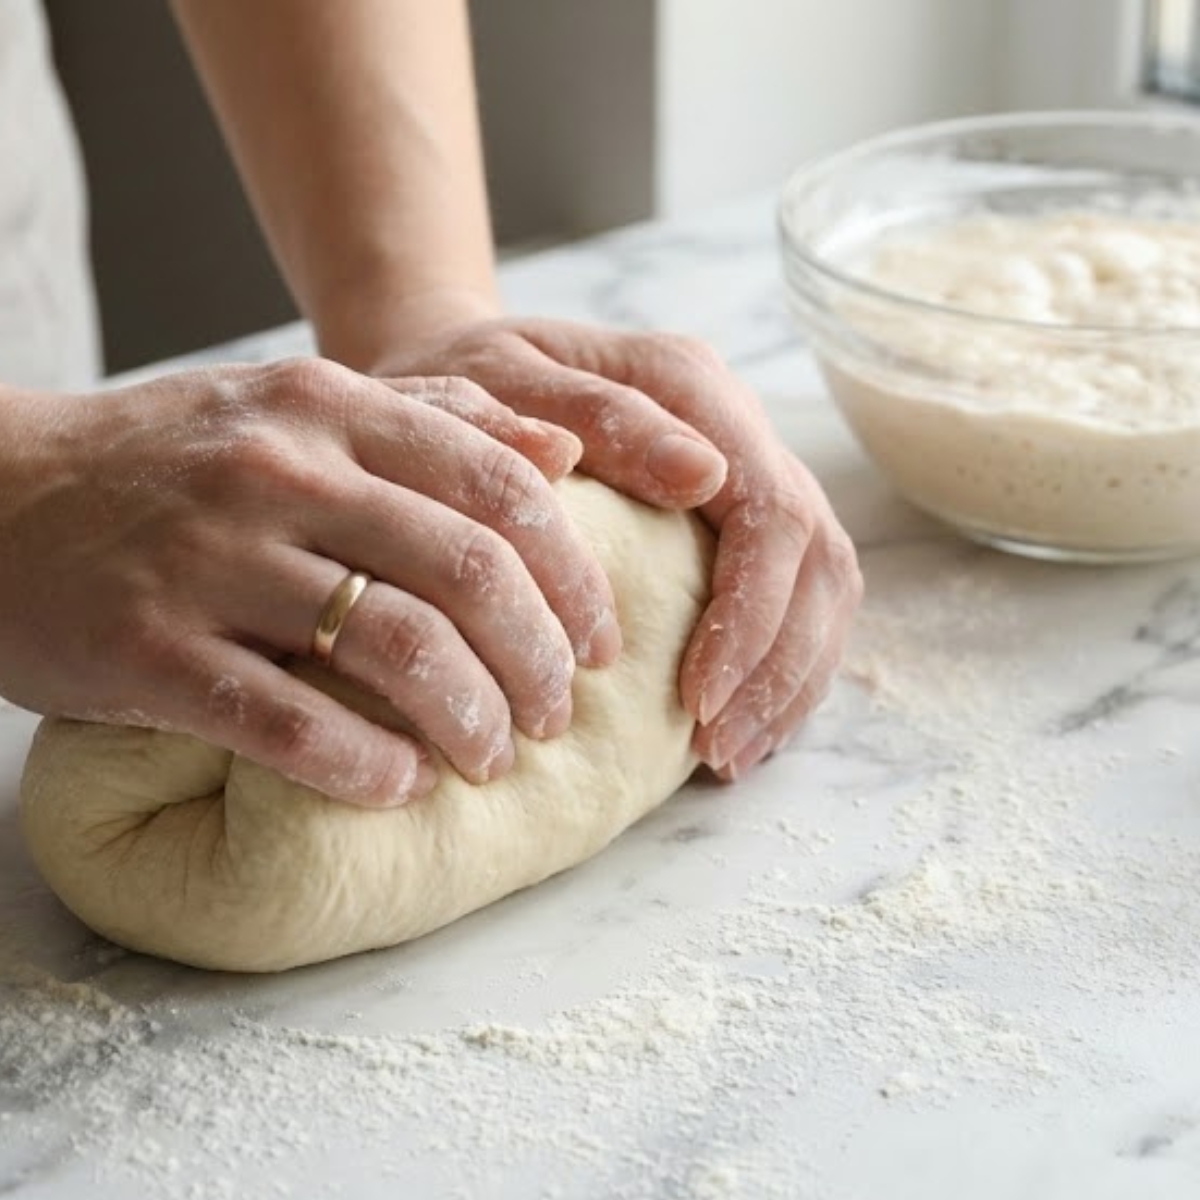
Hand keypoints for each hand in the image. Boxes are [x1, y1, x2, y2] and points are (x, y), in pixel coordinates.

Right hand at [0, 359, 621, 805]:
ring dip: (471, 718)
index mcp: (330, 408)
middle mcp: (280, 471)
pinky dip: (365, 764)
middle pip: (467, 571)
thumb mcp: (299, 407)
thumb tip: (561, 451)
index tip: (601, 642)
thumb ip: (434, 417)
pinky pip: (288, 721)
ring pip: (394, 647)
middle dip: (539, 659)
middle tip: (558, 716)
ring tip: (493, 757)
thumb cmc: (169, 460)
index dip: (573, 576)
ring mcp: (210, 559)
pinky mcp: (148, 649)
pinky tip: (401, 784)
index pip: (502, 487)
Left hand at [368, 317, 862, 779]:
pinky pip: (802, 595)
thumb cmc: (458, 391)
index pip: (769, 511)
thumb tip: (704, 475)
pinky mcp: (738, 514)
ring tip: (731, 755)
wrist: (451, 382)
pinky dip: (784, 669)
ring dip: (789, 678)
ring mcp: (745, 468)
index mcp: (689, 385)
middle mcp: (735, 422)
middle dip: (776, 664)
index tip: (696, 700)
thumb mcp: (498, 387)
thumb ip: (596, 419)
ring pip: (824, 580)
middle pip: (814, 553)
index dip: (750, 617)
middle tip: (717, 749)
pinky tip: (743, 727)